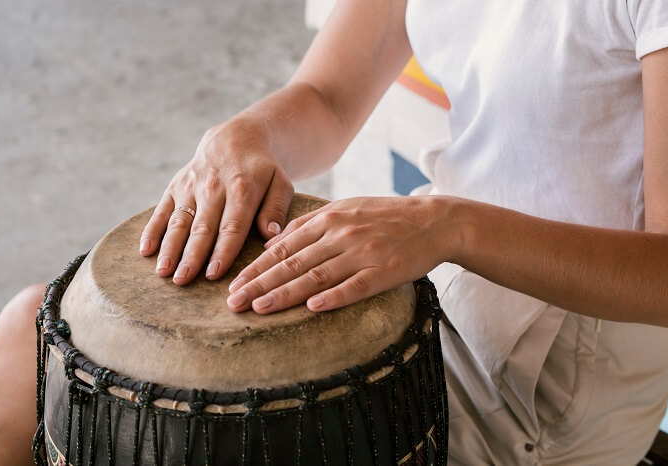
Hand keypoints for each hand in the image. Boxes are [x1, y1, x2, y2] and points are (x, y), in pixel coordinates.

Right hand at [139, 119, 293, 283]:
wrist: (234, 139)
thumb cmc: (262, 170)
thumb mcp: (280, 183)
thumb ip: (276, 208)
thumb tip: (271, 235)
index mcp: (242, 188)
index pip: (232, 225)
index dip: (223, 250)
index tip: (214, 274)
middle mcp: (213, 187)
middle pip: (202, 227)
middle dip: (191, 255)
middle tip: (183, 280)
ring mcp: (190, 186)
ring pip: (179, 221)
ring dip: (170, 247)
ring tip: (163, 272)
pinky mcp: (175, 187)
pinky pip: (161, 210)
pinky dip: (152, 230)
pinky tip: (145, 251)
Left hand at [226, 196, 458, 312]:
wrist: (434, 221)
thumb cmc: (386, 216)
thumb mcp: (346, 208)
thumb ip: (310, 224)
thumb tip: (274, 244)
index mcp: (329, 218)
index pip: (284, 246)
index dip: (256, 267)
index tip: (234, 283)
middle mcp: (341, 234)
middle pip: (292, 263)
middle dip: (259, 283)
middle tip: (233, 303)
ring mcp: (362, 253)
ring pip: (316, 276)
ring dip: (284, 293)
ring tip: (258, 308)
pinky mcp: (384, 271)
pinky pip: (354, 286)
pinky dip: (333, 297)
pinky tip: (312, 308)